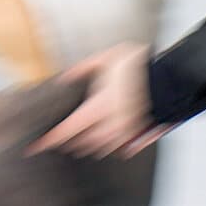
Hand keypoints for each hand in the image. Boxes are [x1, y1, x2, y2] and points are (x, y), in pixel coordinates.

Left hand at [30, 43, 171, 159]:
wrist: (170, 73)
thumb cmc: (137, 64)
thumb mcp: (105, 58)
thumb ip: (82, 69)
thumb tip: (63, 78)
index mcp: (97, 107)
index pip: (66, 131)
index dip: (49, 140)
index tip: (35, 147)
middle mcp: (109, 124)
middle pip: (83, 143)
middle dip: (71, 142)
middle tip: (62, 139)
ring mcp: (126, 131)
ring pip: (101, 147)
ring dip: (91, 145)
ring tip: (83, 142)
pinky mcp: (140, 133)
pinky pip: (122, 147)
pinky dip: (113, 147)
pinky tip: (110, 143)